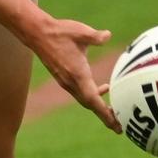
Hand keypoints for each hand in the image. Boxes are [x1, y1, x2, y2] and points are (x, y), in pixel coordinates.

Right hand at [29, 18, 121, 133]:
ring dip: (99, 106)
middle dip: (105, 116)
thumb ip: (96, 36)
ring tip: (114, 111)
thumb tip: (108, 35)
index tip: (116, 124)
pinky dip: (93, 96)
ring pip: (85, 100)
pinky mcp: (64, 78)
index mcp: (78, 74)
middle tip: (120, 126)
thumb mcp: (81, 32)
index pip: (93, 99)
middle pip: (90, 105)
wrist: (38, 34)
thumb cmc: (60, 32)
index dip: (105, 113)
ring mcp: (66, 82)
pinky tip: (104, 88)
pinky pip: (81, 93)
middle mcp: (71, 82)